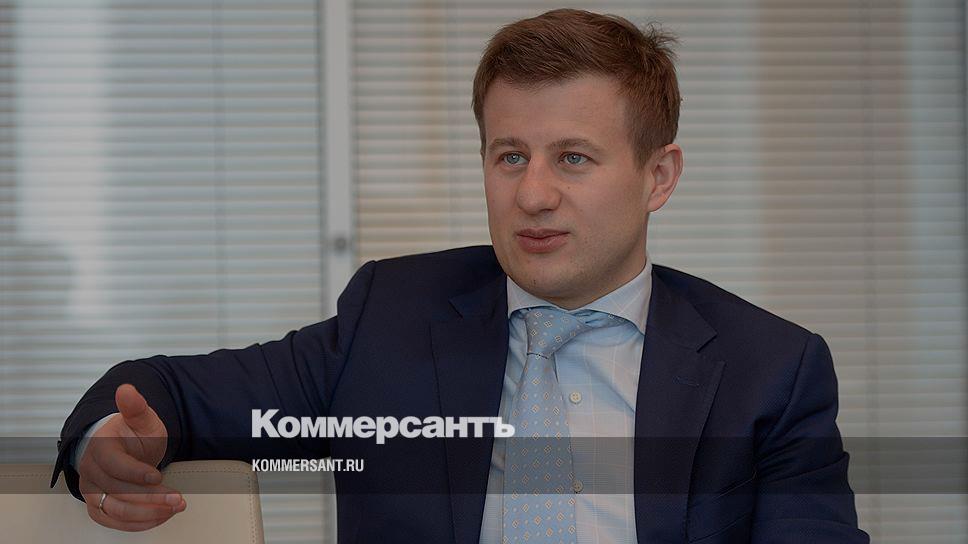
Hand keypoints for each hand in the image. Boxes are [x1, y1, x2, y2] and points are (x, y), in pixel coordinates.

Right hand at [77, 383, 186, 530]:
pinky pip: (114, 522)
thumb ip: (136, 407)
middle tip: (177, 498)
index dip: (137, 473)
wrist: (121, 446)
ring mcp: (92, 491)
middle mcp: (91, 472)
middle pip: (118, 492)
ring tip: (174, 507)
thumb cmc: (130, 433)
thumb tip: (127, 390)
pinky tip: (160, 516)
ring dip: (147, 513)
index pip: (115, 466)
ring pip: (116, 511)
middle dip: (151, 497)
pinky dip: (138, 523)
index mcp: (100, 448)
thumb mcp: (140, 418)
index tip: (158, 476)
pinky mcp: (98, 507)